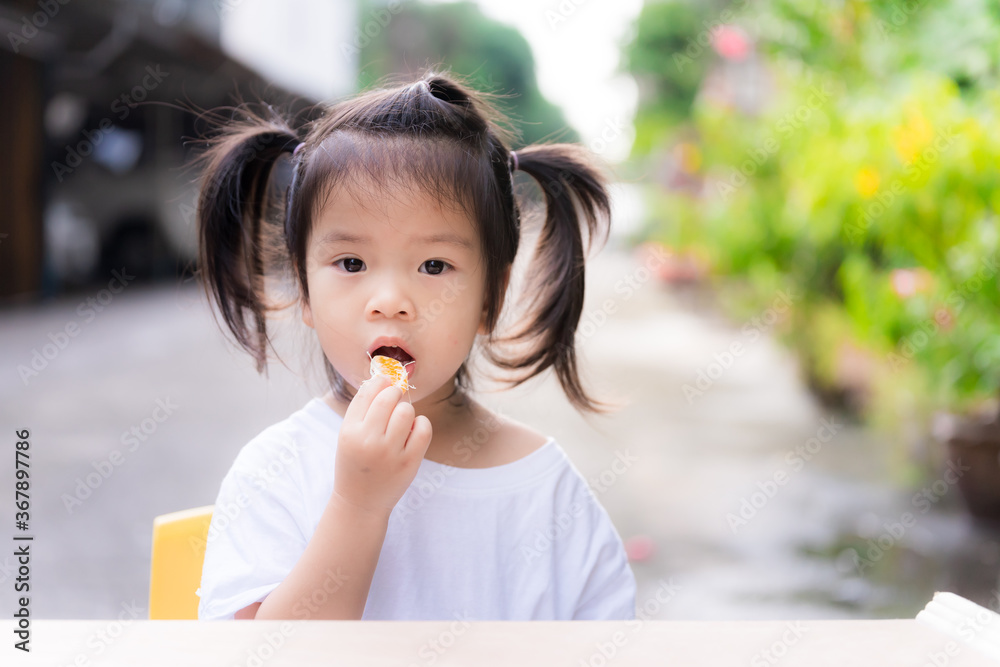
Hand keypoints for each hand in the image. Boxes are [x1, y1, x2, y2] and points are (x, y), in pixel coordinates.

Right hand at [332, 374, 432, 515]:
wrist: (360, 502)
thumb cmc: (356, 462)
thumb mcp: (349, 435)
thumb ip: (363, 409)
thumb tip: (385, 377)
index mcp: (349, 431)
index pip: (368, 393)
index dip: (380, 381)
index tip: (387, 380)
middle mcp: (368, 441)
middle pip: (389, 398)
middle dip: (395, 394)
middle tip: (395, 400)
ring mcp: (390, 453)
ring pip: (407, 411)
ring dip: (407, 411)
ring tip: (402, 421)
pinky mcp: (409, 463)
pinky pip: (423, 429)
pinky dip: (421, 425)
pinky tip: (413, 431)